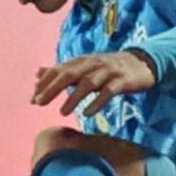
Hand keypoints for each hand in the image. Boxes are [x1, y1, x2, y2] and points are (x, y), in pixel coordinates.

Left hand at [32, 51, 157, 120]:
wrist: (142, 62)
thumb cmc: (109, 68)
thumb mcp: (84, 67)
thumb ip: (61, 71)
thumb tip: (37, 73)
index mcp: (82, 61)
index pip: (59, 70)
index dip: (45, 83)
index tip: (32, 98)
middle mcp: (93, 64)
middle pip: (70, 75)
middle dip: (53, 88)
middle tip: (39, 103)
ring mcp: (108, 72)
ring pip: (88, 83)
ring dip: (74, 97)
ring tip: (62, 112)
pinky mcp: (122, 81)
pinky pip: (108, 92)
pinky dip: (97, 102)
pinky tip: (88, 113)